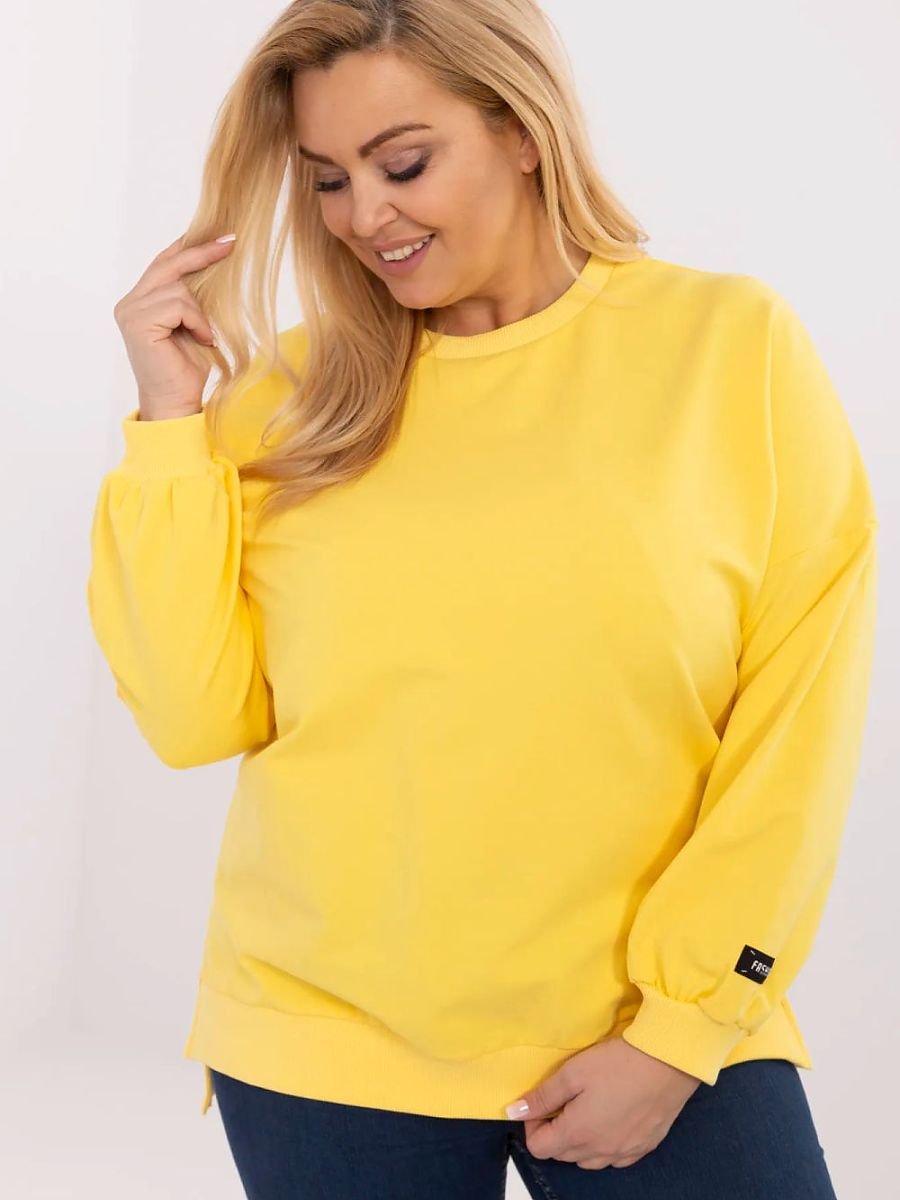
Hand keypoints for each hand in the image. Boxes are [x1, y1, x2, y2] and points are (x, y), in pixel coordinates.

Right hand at [113, 230, 236, 418]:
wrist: (177, 403)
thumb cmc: (186, 369)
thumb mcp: (194, 324)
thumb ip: (192, 297)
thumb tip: (214, 261)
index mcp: (140, 301)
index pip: (163, 263)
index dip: (189, 247)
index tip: (220, 236)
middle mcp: (130, 303)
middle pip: (167, 264)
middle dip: (201, 252)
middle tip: (231, 242)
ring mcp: (130, 312)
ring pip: (177, 288)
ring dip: (200, 312)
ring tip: (205, 336)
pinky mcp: (138, 323)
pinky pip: (178, 305)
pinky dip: (197, 321)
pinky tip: (202, 340)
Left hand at [504, 1035, 701, 1170]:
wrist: (668, 1062)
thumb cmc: (618, 1063)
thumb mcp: (573, 1073)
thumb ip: (543, 1096)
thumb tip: (513, 1112)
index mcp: (578, 1134)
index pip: (539, 1148)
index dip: (533, 1125)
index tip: (542, 1102)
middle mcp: (600, 1151)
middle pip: (563, 1154)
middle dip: (555, 1131)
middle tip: (564, 1100)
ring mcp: (624, 1152)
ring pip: (589, 1159)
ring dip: (579, 1141)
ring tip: (587, 1108)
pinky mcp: (644, 1146)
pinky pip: (616, 1157)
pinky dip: (605, 1144)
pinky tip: (611, 1119)